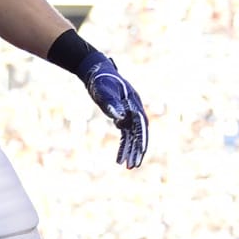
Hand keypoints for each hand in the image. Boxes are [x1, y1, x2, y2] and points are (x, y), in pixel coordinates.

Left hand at [79, 53, 148, 168]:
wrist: (96, 72)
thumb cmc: (101, 81)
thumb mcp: (104, 92)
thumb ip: (112, 105)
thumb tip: (120, 119)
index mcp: (134, 103)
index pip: (141, 125)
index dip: (142, 139)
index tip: (140, 152)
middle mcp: (135, 110)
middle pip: (139, 133)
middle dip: (137, 150)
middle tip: (133, 166)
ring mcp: (129, 114)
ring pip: (132, 137)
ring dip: (130, 151)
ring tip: (127, 166)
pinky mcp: (122, 117)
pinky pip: (125, 135)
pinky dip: (123, 146)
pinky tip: (119, 158)